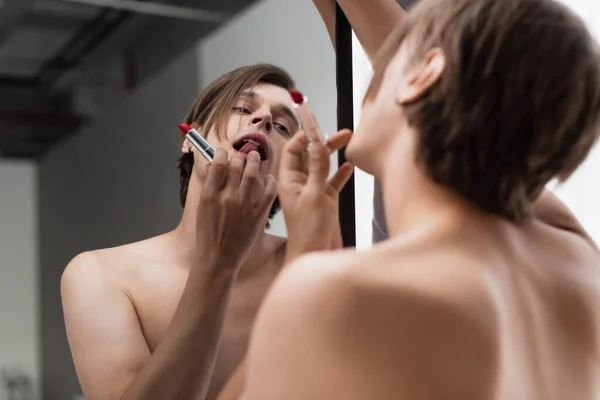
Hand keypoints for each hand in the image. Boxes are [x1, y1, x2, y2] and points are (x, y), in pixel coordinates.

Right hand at [195, 149, 276, 273]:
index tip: (223, 151)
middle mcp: (227, 198)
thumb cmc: (207, 235)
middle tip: (241, 154)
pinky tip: (269, 177)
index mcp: (210, 195)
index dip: (222, 152)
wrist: (218, 259)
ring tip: (254, 156)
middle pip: (236, 165)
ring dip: (254, 161)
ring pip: (252, 174)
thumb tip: (214, 166)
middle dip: (239, 155)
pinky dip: (270, 182)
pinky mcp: (257, 215)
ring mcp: (244, 206)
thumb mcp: (202, 209)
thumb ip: (209, 187)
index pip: (219, 163)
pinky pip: (268, 192)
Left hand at [278, 129, 353, 261]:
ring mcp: (313, 192)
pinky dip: (341, 173)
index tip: (319, 127)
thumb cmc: (308, 230)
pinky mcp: (326, 202)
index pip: (292, 150)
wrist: (315, 256)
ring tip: (349, 142)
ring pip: (323, 167)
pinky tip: (350, 166)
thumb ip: (317, 168)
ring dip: (334, 155)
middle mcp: (300, 184)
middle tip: (343, 133)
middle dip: (324, 142)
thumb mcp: (314, 194)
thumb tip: (318, 143)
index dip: (304, 137)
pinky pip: (333, 182)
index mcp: (289, 180)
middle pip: (310, 156)